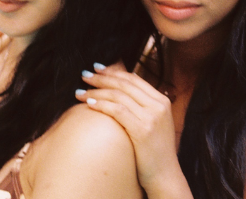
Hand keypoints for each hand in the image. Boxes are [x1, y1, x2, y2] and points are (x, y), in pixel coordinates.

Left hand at [75, 63, 185, 196]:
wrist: (165, 176)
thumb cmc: (154, 152)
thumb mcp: (154, 123)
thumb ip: (142, 106)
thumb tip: (119, 91)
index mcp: (162, 101)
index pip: (134, 79)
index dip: (114, 72)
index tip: (98, 69)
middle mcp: (159, 105)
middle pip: (125, 84)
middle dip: (102, 78)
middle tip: (84, 75)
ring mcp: (152, 117)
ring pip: (119, 96)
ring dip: (96, 91)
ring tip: (80, 92)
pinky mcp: (143, 130)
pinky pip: (117, 111)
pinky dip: (101, 105)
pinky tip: (89, 104)